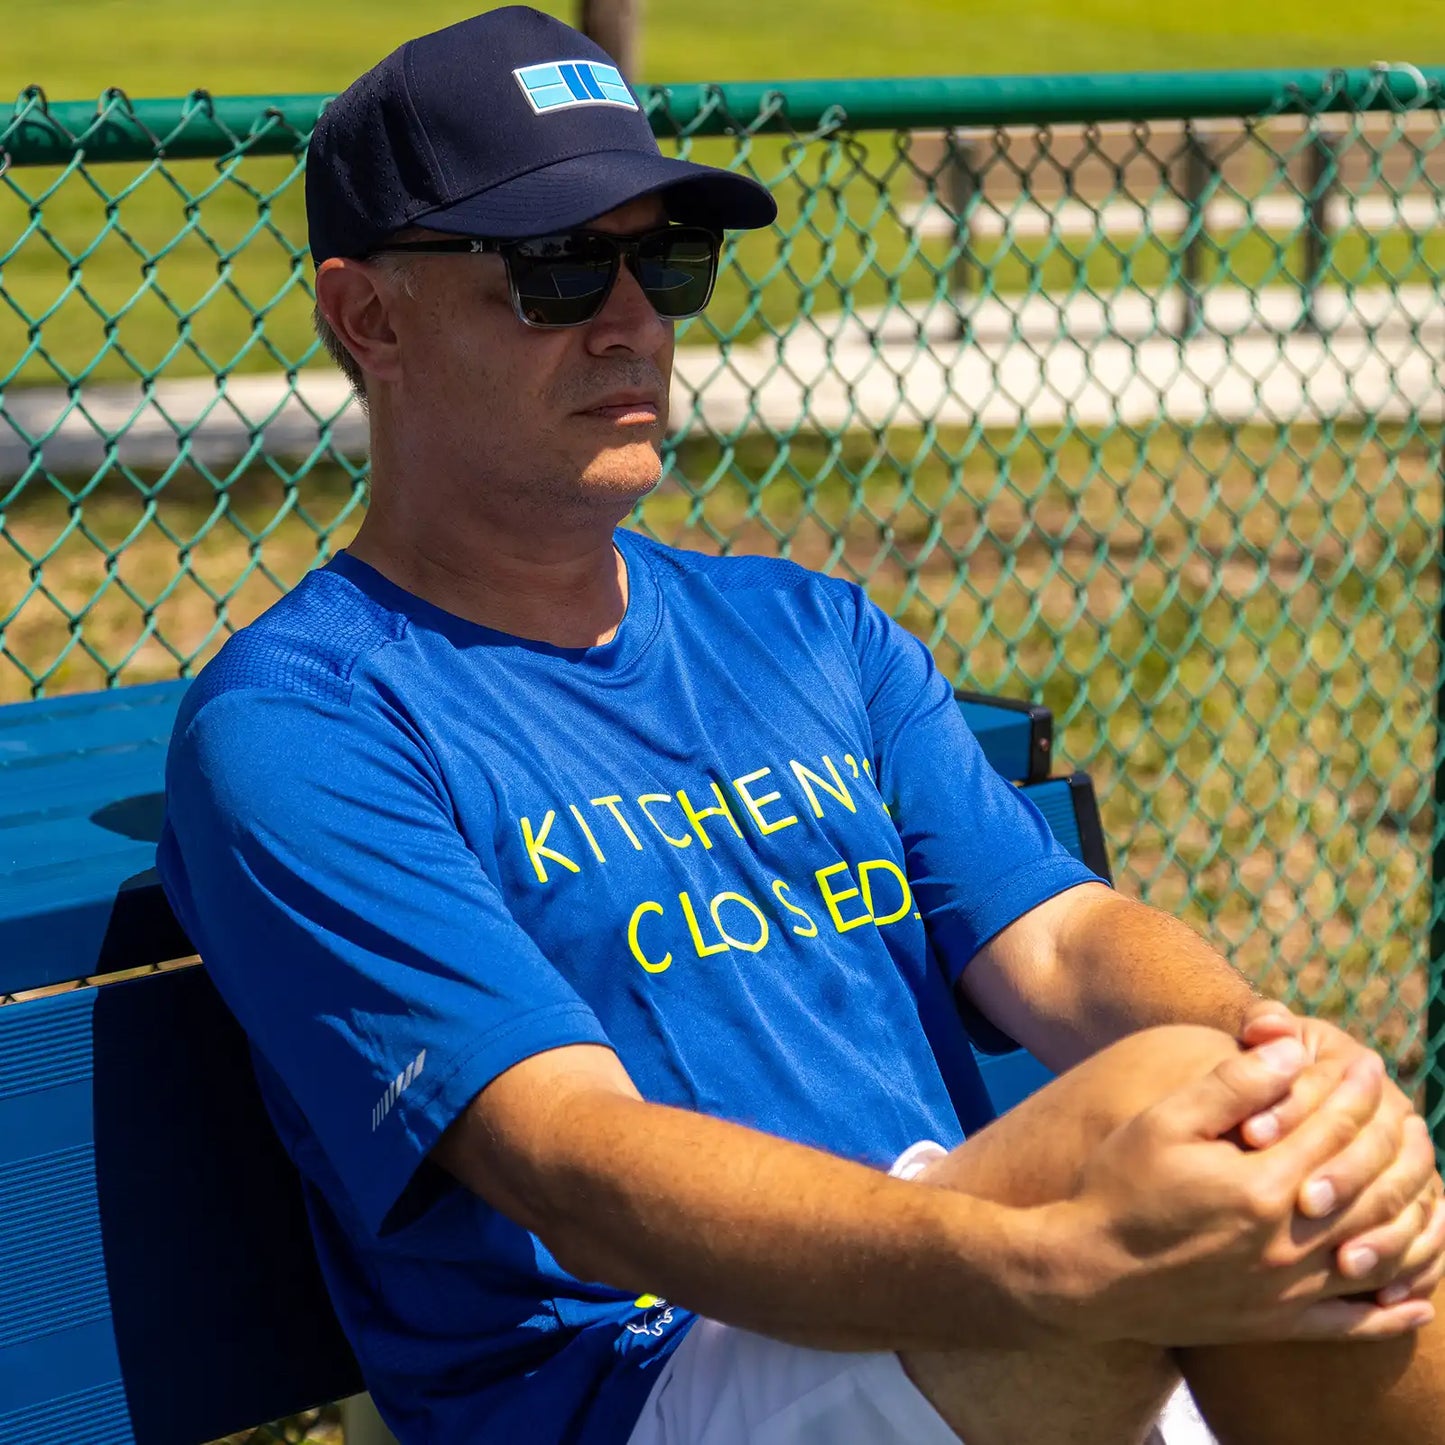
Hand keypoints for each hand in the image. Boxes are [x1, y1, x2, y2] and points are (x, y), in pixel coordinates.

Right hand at [1049, 1036, 1437, 1346]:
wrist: (1088, 1273)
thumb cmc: (1120, 1187)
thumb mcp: (1165, 1121)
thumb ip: (1232, 1086)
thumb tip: (1293, 1053)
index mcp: (1261, 1185)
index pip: (1333, 1130)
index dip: (1354, 1091)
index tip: (1366, 1063)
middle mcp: (1287, 1242)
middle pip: (1367, 1186)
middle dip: (1392, 1141)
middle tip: (1403, 1111)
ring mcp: (1287, 1290)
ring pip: (1379, 1253)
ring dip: (1412, 1217)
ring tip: (1424, 1186)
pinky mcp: (1277, 1324)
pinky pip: (1356, 1324)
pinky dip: (1394, 1311)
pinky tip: (1417, 1296)